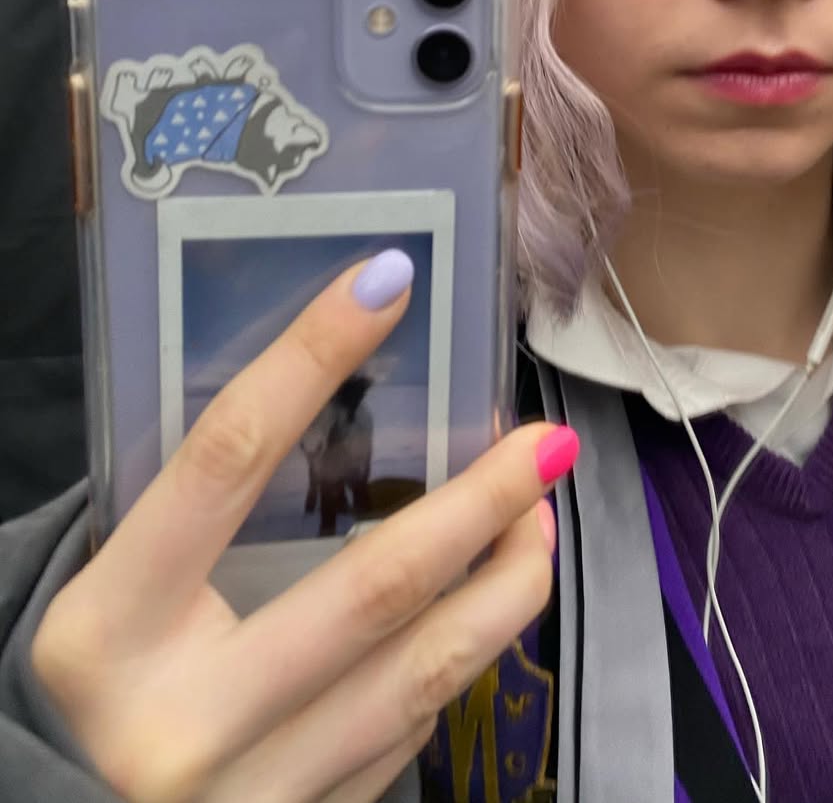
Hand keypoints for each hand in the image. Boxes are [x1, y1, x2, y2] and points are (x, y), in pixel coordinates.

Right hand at [32, 251, 575, 802]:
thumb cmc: (86, 694)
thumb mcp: (103, 600)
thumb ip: (188, 524)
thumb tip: (316, 407)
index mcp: (108, 631)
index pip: (225, 461)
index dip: (309, 359)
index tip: (386, 282)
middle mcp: (185, 722)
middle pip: (370, 589)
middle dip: (478, 504)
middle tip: (544, 443)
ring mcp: (254, 795)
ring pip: (422, 675)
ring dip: (505, 587)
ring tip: (541, 518)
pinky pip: (406, 737)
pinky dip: (452, 664)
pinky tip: (476, 616)